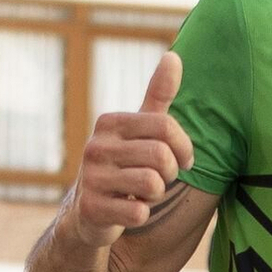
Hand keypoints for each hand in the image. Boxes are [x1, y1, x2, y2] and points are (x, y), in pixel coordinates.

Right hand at [64, 51, 194, 247]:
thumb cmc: (123, 167)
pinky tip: (127, 210)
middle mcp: (96, 146)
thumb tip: (173, 56)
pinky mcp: (91, 208)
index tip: (184, 161)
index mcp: (110, 123)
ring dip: (156, 195)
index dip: (184, 148)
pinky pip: (138, 213)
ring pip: (152, 184)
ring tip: (141, 194)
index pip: (165, 127)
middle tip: (159, 180)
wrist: (87, 213)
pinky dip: (141, 215)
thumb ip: (157, 96)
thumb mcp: (139, 130)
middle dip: (169, 174)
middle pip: (161, 156)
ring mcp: (91, 177)